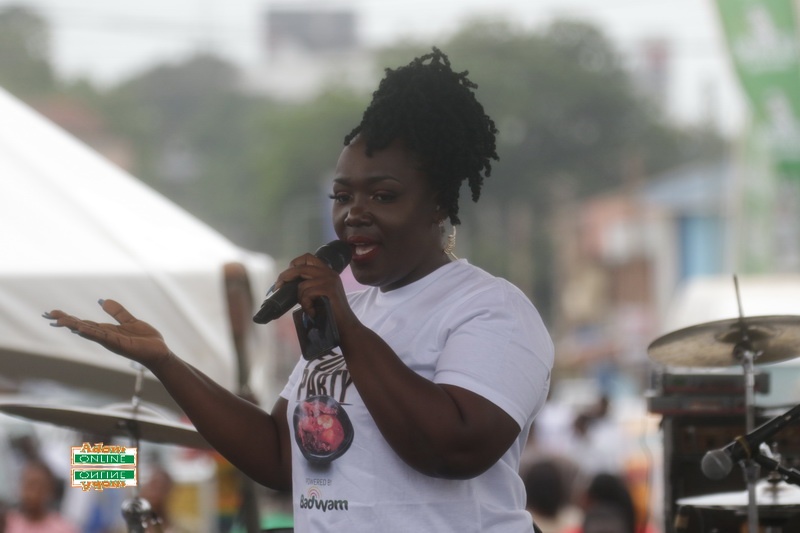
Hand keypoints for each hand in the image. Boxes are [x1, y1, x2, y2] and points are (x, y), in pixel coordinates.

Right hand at [44, 299, 171, 368]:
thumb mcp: (130, 321)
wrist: (160, 352)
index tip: (53, 313)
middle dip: (66, 321)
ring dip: (74, 325)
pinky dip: (92, 332)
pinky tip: (81, 328)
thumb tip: (102, 300)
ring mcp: (111, 341)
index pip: (84, 323)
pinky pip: (103, 337)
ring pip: (89, 332)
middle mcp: (106, 337)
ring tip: (59, 320)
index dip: (69, 318)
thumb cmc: (145, 339)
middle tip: (48, 315)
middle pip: (82, 327)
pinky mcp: (120, 344)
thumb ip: (117, 312)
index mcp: (107, 331)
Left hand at [275, 252, 351, 320]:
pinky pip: (307, 294)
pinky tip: (313, 312)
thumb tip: (287, 283)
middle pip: (301, 267)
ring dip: (301, 299)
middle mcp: (329, 273)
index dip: (294, 263)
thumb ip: (309, 284)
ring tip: (309, 308)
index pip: (308, 257)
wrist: (345, 324)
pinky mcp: (329, 289)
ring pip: (302, 285)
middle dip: (286, 277)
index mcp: (327, 271)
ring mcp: (330, 280)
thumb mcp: (319, 293)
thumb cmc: (330, 311)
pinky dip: (306, 305)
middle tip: (277, 287)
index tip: (286, 275)